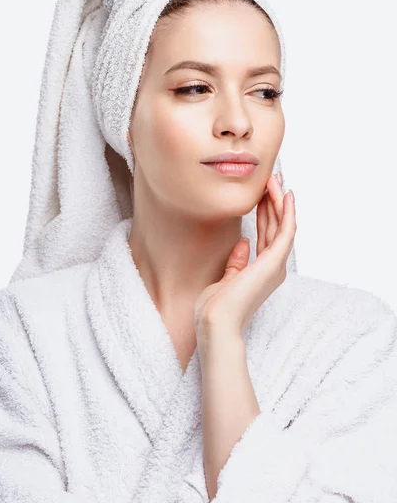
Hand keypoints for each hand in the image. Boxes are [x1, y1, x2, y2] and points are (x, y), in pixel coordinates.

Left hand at [194, 173, 296, 341]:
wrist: (215, 323)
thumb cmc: (216, 308)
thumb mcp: (227, 279)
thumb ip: (237, 262)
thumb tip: (243, 242)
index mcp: (262, 271)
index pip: (266, 234)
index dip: (265, 212)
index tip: (261, 193)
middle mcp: (273, 268)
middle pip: (276, 227)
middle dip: (274, 201)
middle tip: (272, 178)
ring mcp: (275, 266)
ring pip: (283, 226)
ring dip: (280, 201)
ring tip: (275, 179)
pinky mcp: (274, 263)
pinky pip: (285, 232)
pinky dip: (287, 213)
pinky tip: (285, 196)